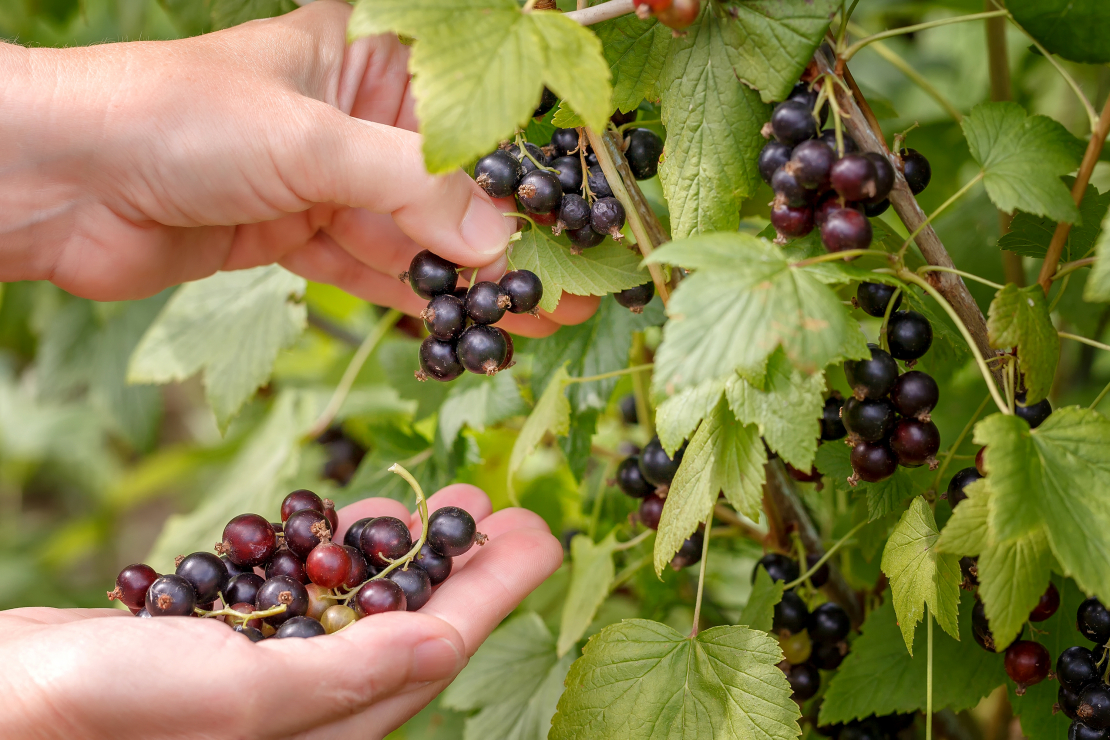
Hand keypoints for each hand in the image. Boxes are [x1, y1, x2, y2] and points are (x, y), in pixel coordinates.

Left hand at [0, 1, 597, 336]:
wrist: (55, 182)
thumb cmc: (174, 116)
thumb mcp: (311, 138)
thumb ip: (414, 189)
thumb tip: (506, 243)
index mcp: (363, 54)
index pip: (473, 104)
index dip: (533, 160)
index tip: (587, 209)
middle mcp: (353, 115)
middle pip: (456, 180)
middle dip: (517, 234)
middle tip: (583, 279)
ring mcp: (327, 178)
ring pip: (422, 235)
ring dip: (480, 279)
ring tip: (548, 315)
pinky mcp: (298, 236)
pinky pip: (377, 272)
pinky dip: (423, 302)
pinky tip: (472, 328)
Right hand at [0, 486, 562, 738]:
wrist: (10, 700)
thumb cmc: (116, 710)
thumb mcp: (242, 694)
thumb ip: (348, 675)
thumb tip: (446, 640)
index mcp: (333, 727)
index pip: (440, 647)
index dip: (498, 589)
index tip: (542, 532)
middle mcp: (316, 705)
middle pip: (414, 622)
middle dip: (463, 565)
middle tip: (501, 507)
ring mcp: (276, 671)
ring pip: (367, 604)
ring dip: (409, 553)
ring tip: (451, 503)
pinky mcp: (235, 641)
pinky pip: (311, 594)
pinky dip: (342, 555)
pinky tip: (357, 524)